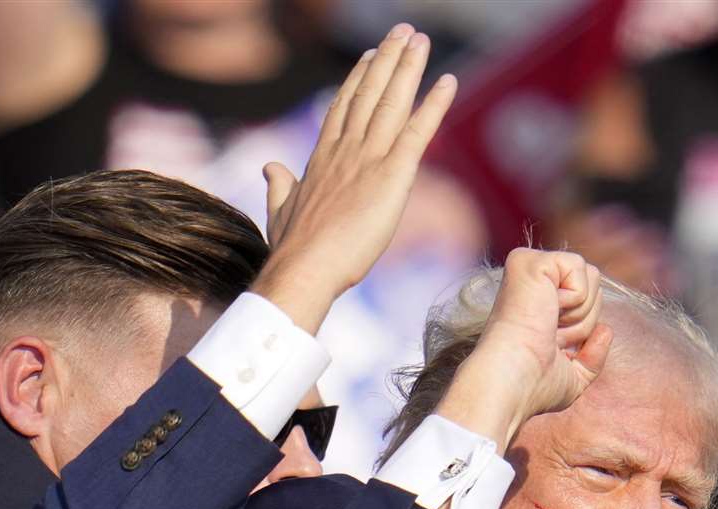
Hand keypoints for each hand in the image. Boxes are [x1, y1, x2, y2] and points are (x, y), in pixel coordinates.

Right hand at [253, 23, 457, 332]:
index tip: (369, 56)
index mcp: (322, 158)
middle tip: (401, 31)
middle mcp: (345, 149)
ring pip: (392, 102)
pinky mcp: (392, 175)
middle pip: (369, 93)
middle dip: (386, 59)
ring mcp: (368, 158)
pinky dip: (435, 105)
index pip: (343, 108)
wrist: (304, 267)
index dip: (358, 79)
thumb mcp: (281, 210)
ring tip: (420, 39)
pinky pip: (419, 132)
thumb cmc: (292, 249)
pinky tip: (449, 81)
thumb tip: (269, 166)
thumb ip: (279, 184)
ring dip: (408, 67)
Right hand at [435, 249, 612, 447]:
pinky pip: (580, 268)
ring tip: (548, 326)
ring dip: (580, 312)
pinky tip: (546, 312)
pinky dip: (574, 298)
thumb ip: (592, 357)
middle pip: (594, 284)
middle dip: (584, 320)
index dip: (581, 331)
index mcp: (537, 305)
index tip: (552, 349)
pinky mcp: (528, 261)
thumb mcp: (572, 377)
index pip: (586, 300)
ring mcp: (528, 268)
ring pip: (591, 274)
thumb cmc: (533, 387)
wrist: (513, 381)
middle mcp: (531, 284)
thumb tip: (606, 330)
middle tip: (551, 338)